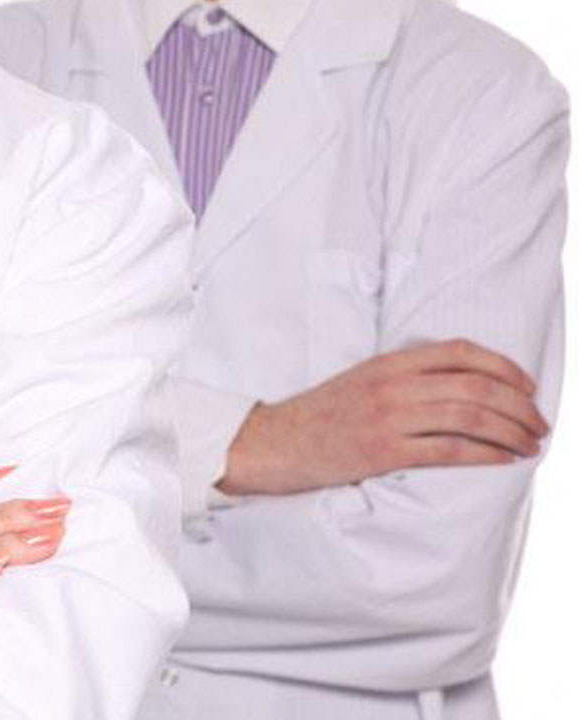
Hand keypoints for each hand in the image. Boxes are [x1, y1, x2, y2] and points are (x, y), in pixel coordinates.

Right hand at [219, 339, 549, 495]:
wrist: (271, 442)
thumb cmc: (318, 417)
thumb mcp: (359, 382)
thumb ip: (403, 379)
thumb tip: (458, 389)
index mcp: (387, 363)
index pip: (459, 352)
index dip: (502, 367)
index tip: (527, 386)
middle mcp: (391, 385)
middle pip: (474, 385)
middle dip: (519, 405)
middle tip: (540, 424)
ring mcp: (388, 418)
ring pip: (470, 416)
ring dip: (512, 431)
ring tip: (532, 443)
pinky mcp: (383, 451)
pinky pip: (450, 450)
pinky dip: (486, 454)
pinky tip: (505, 459)